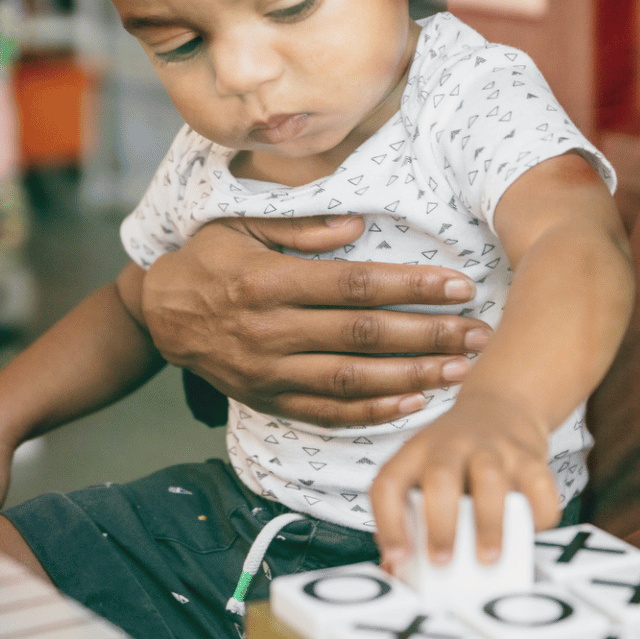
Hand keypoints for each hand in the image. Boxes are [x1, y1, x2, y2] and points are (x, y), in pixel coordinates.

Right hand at [140, 215, 492, 426]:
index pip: (355, 285)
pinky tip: (413, 404)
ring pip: (352, 379)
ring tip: (460, 370)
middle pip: (364, 335)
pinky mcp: (268, 400)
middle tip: (479, 334)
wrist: (160, 314)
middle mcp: (272, 330)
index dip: (411, 285)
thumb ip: (301, 225)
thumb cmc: (209, 259)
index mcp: (270, 280)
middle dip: (428, 334)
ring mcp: (270, 371)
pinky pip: (326, 413)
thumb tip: (358, 225)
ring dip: (412, 376)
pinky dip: (371, 413)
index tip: (458, 284)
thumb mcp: (241, 224)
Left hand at [370, 388, 558, 569]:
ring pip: (489, 477)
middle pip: (440, 477)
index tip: (399, 557)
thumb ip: (409, 517)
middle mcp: (451, 446)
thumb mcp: (423, 472)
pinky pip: (538, 483)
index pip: (390, 483)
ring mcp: (492, 448)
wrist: (500, 405)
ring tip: (488, 557)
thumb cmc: (455, 456)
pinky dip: (538, 512)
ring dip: (488, 522)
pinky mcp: (529, 455)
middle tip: (442, 561)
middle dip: (440, 524)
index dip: (388, 522)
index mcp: (416, 454)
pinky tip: (531, 530)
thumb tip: (398, 569)